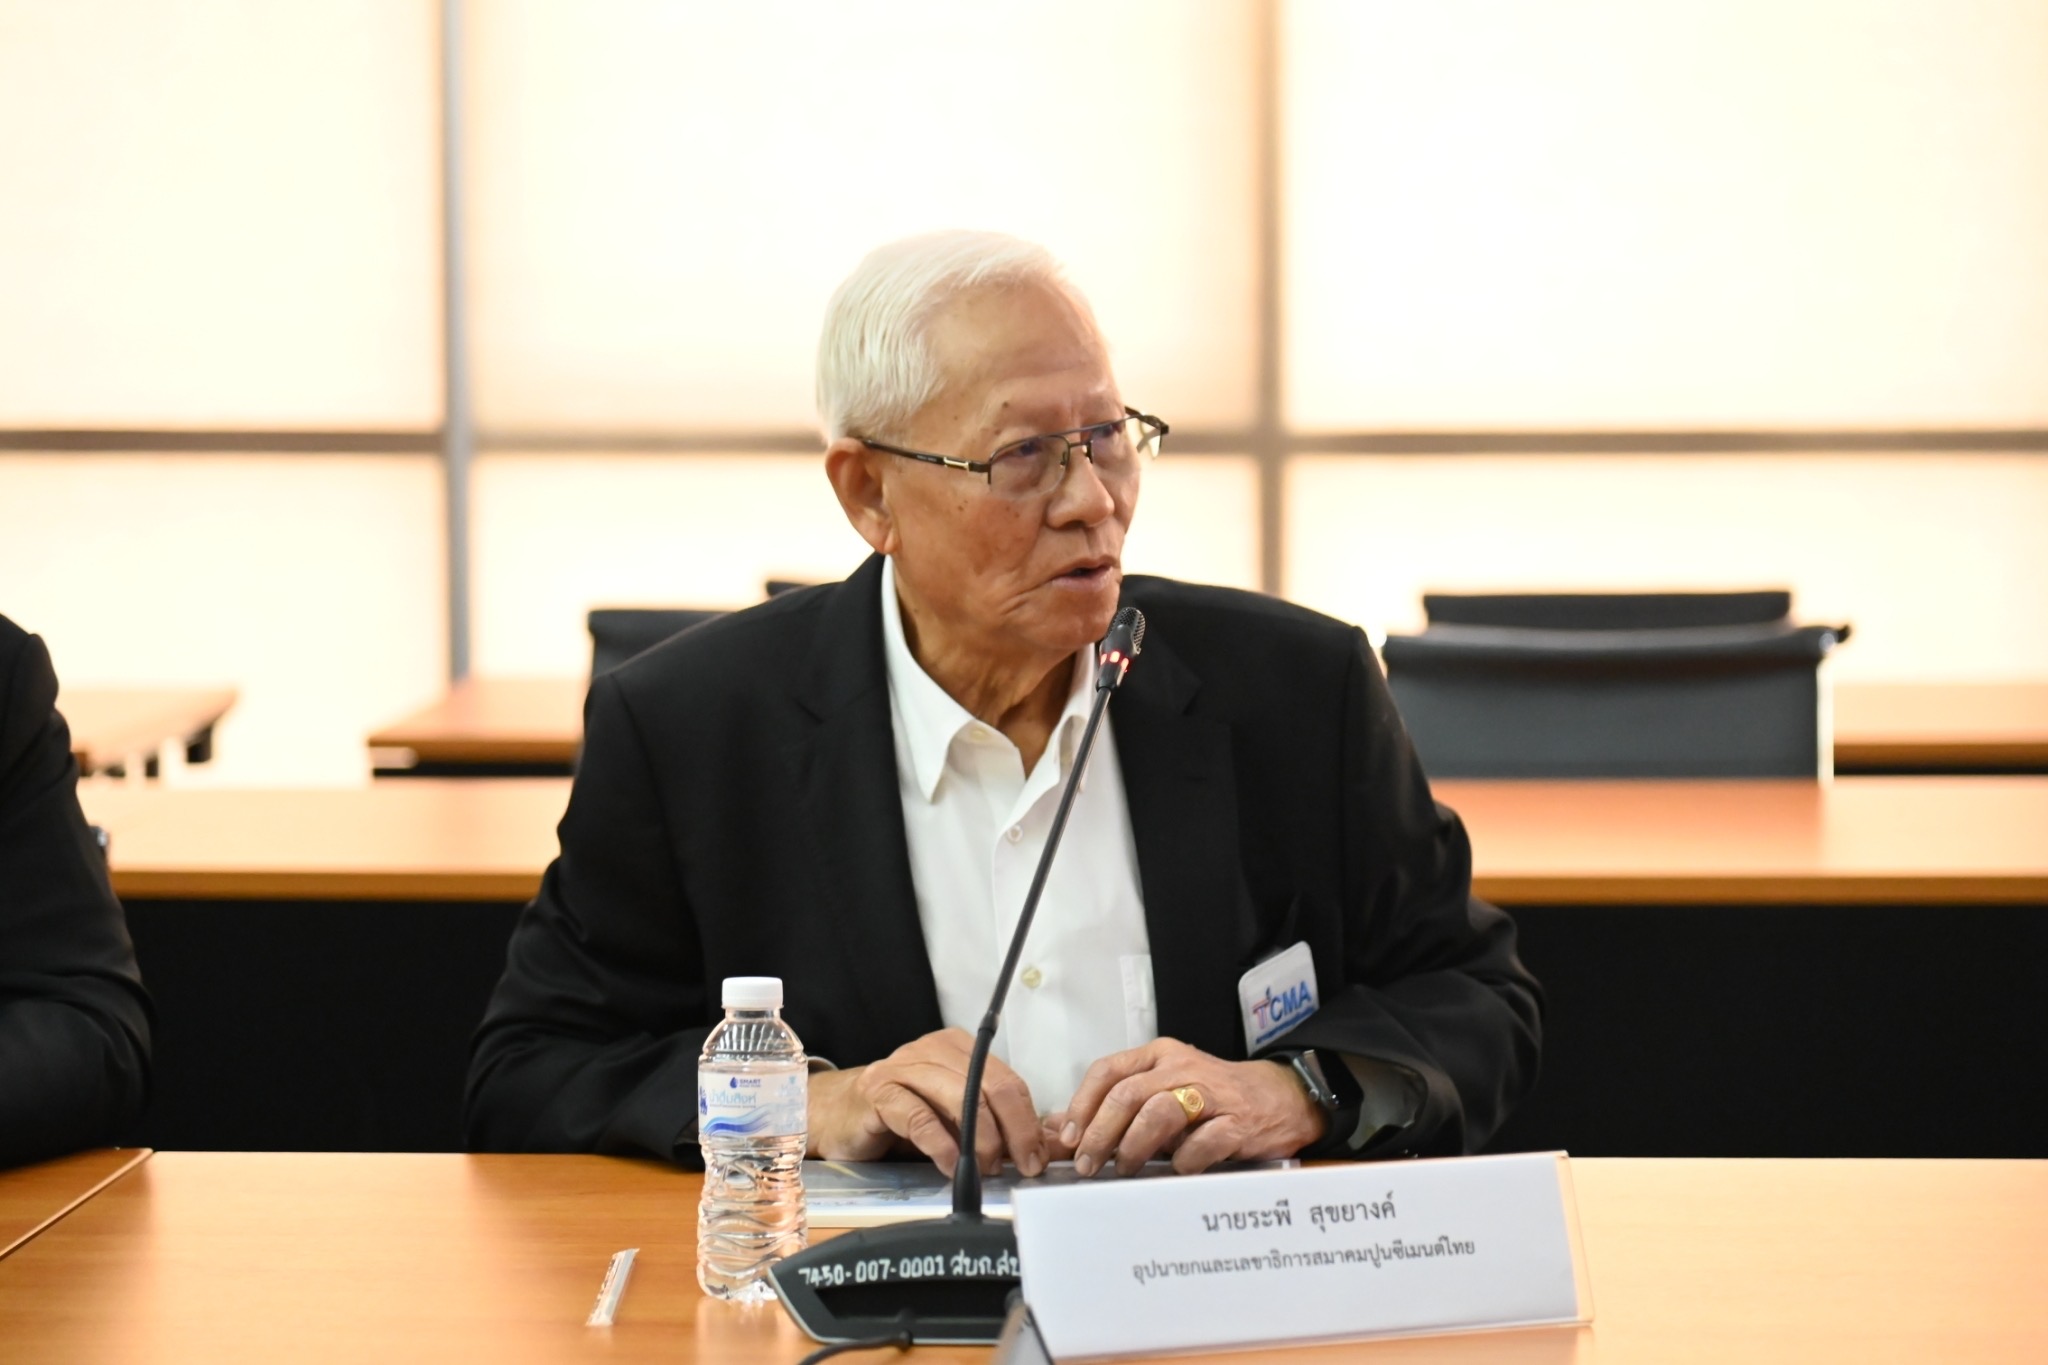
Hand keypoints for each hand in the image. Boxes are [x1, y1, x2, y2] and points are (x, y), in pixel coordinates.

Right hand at [807, 1027, 1048, 1177]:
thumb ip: (999, 1129)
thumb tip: (1048, 1147)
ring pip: (959, 1096)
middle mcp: (933, 1049)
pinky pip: (919, 1117)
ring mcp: (904, 1067)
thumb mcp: (954, 1121)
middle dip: (1014, 1130)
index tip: (1037, 1158)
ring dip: (981, 1139)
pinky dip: (941, 1145)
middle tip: (1022, 1166)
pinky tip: (952, 1167)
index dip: (1028, 1122)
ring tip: (988, 1168)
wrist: (836, 1115)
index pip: (1008, 1081)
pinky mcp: (878, 1092)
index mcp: (959, 1049)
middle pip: (989, 1084)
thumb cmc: (899, 1119)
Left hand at [1057, 1037, 1324, 1176]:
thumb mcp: (1163, 1091)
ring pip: (1159, 1112)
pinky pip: (1202, 1142)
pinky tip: (1177, 1170)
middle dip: (1100, 1133)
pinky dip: (1183, 1161)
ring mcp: (1211, 1094)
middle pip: (1127, 1094)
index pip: (1108, 1070)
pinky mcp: (1237, 1122)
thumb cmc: (1213, 1098)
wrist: (1281, 1097)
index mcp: (1159, 1056)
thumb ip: (1116, 1107)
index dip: (1082, 1104)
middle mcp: (1182, 1068)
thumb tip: (1059, 1129)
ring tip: (1124, 1169)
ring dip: (1134, 1145)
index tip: (1069, 1137)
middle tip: (1087, 1165)